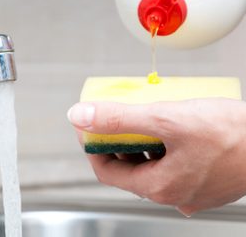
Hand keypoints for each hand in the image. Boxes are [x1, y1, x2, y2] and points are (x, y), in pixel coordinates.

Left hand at [68, 99, 245, 215]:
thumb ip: (120, 118)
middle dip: (118, 142)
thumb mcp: (166, 119)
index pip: (107, 171)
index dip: (94, 147)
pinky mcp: (201, 179)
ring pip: (150, 164)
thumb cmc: (230, 134)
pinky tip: (167, 131)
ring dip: (140, 142)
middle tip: (118, 118)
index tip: (91, 127)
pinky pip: (169, 163)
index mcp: (159, 187)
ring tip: (142, 120)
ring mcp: (188, 189)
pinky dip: (160, 146)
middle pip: (129, 167)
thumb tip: (80, 116)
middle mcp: (172, 194)